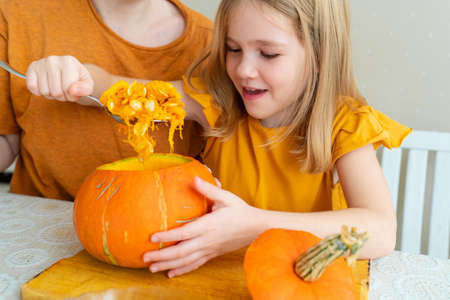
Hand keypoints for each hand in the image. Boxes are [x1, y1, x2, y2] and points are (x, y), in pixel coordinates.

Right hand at [26, 55, 94, 104]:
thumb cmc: (78, 80)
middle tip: (65, 90)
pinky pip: (32, 87)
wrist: (68, 73)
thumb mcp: (88, 84)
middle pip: (56, 91)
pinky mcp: (31, 69)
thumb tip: (73, 90)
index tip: (74, 91)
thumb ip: (85, 88)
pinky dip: (40, 92)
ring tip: (57, 87)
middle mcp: (53, 59)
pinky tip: (47, 86)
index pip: (68, 88)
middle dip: (62, 96)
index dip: (72, 95)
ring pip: (45, 92)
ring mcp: (40, 63)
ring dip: (52, 95)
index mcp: (68, 61)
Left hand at [142, 177, 261, 277]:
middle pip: (181, 252)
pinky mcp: (212, 254)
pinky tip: (170, 273)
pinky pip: (195, 264)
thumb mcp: (226, 198)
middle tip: (145, 257)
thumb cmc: (240, 211)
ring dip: (168, 265)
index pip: (185, 233)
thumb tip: (194, 178)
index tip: (152, 237)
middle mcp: (207, 240)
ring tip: (151, 268)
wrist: (257, 228)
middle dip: (162, 255)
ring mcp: (209, 249)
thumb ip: (208, 190)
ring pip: (186, 261)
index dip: (168, 236)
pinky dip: (182, 270)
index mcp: (209, 225)